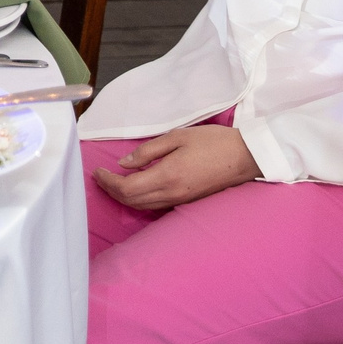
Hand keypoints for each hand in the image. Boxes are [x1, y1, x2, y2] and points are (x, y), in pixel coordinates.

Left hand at [90, 124, 259, 212]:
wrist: (245, 157)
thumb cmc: (212, 142)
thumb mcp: (177, 137)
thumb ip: (148, 151)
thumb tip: (123, 163)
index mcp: (167, 176)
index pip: (126, 188)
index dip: (107, 182)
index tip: (97, 171)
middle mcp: (172, 194)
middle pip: (131, 201)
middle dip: (111, 190)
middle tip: (100, 177)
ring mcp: (180, 200)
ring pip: (142, 206)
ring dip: (123, 197)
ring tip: (112, 182)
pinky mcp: (187, 201)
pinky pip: (156, 206)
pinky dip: (139, 199)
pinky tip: (135, 186)